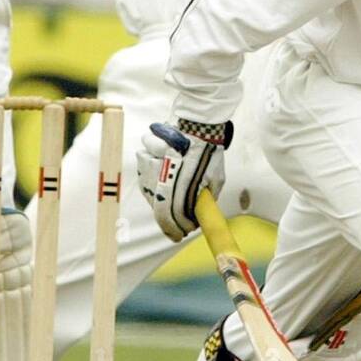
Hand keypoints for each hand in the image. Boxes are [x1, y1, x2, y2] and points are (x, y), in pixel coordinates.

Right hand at [137, 120, 231, 242]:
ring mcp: (151, 168)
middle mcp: (163, 177)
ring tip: (174, 209)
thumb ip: (205, 199)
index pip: (172, 214)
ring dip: (162, 207)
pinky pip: (146, 183)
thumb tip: (197, 216)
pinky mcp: (144, 160)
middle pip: (159, 209)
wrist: (196, 126)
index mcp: (182, 183)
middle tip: (177, 231)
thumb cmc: (209, 154)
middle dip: (168, 223)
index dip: (176, 228)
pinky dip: (154, 191)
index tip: (182, 234)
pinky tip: (165, 192)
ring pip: (151, 197)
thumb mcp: (215, 180)